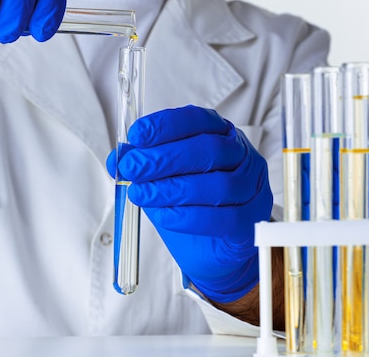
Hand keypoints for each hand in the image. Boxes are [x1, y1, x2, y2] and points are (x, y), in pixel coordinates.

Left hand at [107, 105, 272, 302]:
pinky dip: (189, 217)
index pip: (196, 120)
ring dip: (172, 189)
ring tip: (141, 195)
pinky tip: (164, 216)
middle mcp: (241, 156)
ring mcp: (252, 188)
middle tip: (132, 167)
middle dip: (164, 158)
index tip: (136, 135)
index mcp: (220, 134)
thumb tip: (116, 158)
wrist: (212, 248)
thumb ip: (143, 163)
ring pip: (217, 185)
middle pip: (208, 150)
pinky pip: (224, 218)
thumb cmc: (190, 203)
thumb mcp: (161, 178)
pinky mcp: (252, 221)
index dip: (166, 125)